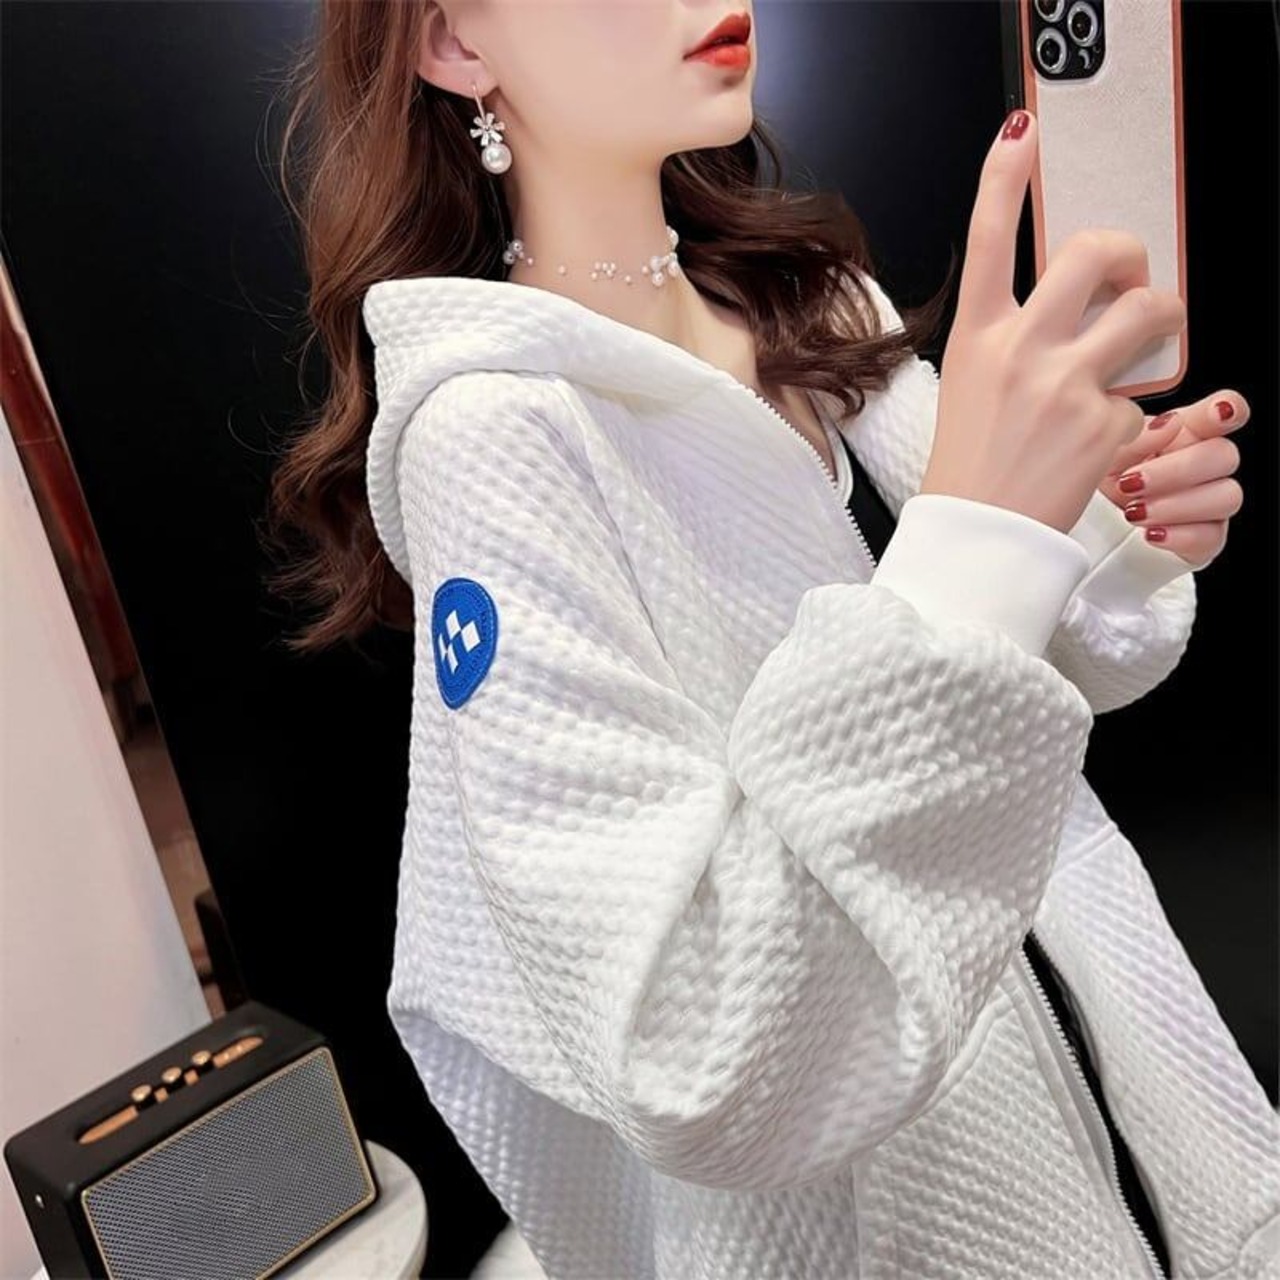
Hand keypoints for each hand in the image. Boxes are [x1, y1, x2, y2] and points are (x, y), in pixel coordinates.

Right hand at [921, 108, 1188, 535]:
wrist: (977, 536)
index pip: (988, 239)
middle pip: (1093, 254)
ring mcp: (1065, 385)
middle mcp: (1020, 350)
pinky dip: (1128, 420)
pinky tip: (1096, 444)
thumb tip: (1073, 305)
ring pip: (1147, 314)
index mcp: (976, 337)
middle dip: (1129, 255)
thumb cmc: (970, 464)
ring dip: (1161, 320)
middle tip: (1129, 280)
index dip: (1003, 177)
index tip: (1021, 134)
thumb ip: (1012, 337)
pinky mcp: (1105, 426)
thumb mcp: (970, 385)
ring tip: (1143, 346)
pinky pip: (1139, 400)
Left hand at [1096, 389, 1247, 569]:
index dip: (1228, 409)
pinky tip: (1151, 533)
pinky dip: (1179, 536)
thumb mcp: (1111, 451)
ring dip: (1176, 505)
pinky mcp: (1206, 537)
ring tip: (1134, 511)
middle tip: (1132, 482)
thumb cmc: (1107, 478)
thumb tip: (1169, 424)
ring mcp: (1211, 501)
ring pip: (1227, 496)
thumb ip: (1141, 433)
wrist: (1095, 524)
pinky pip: (1211, 537)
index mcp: (1186, 432)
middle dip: (1177, 470)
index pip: (1223, 412)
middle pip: (1225, 455)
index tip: (1218, 414)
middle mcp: (1205, 464)